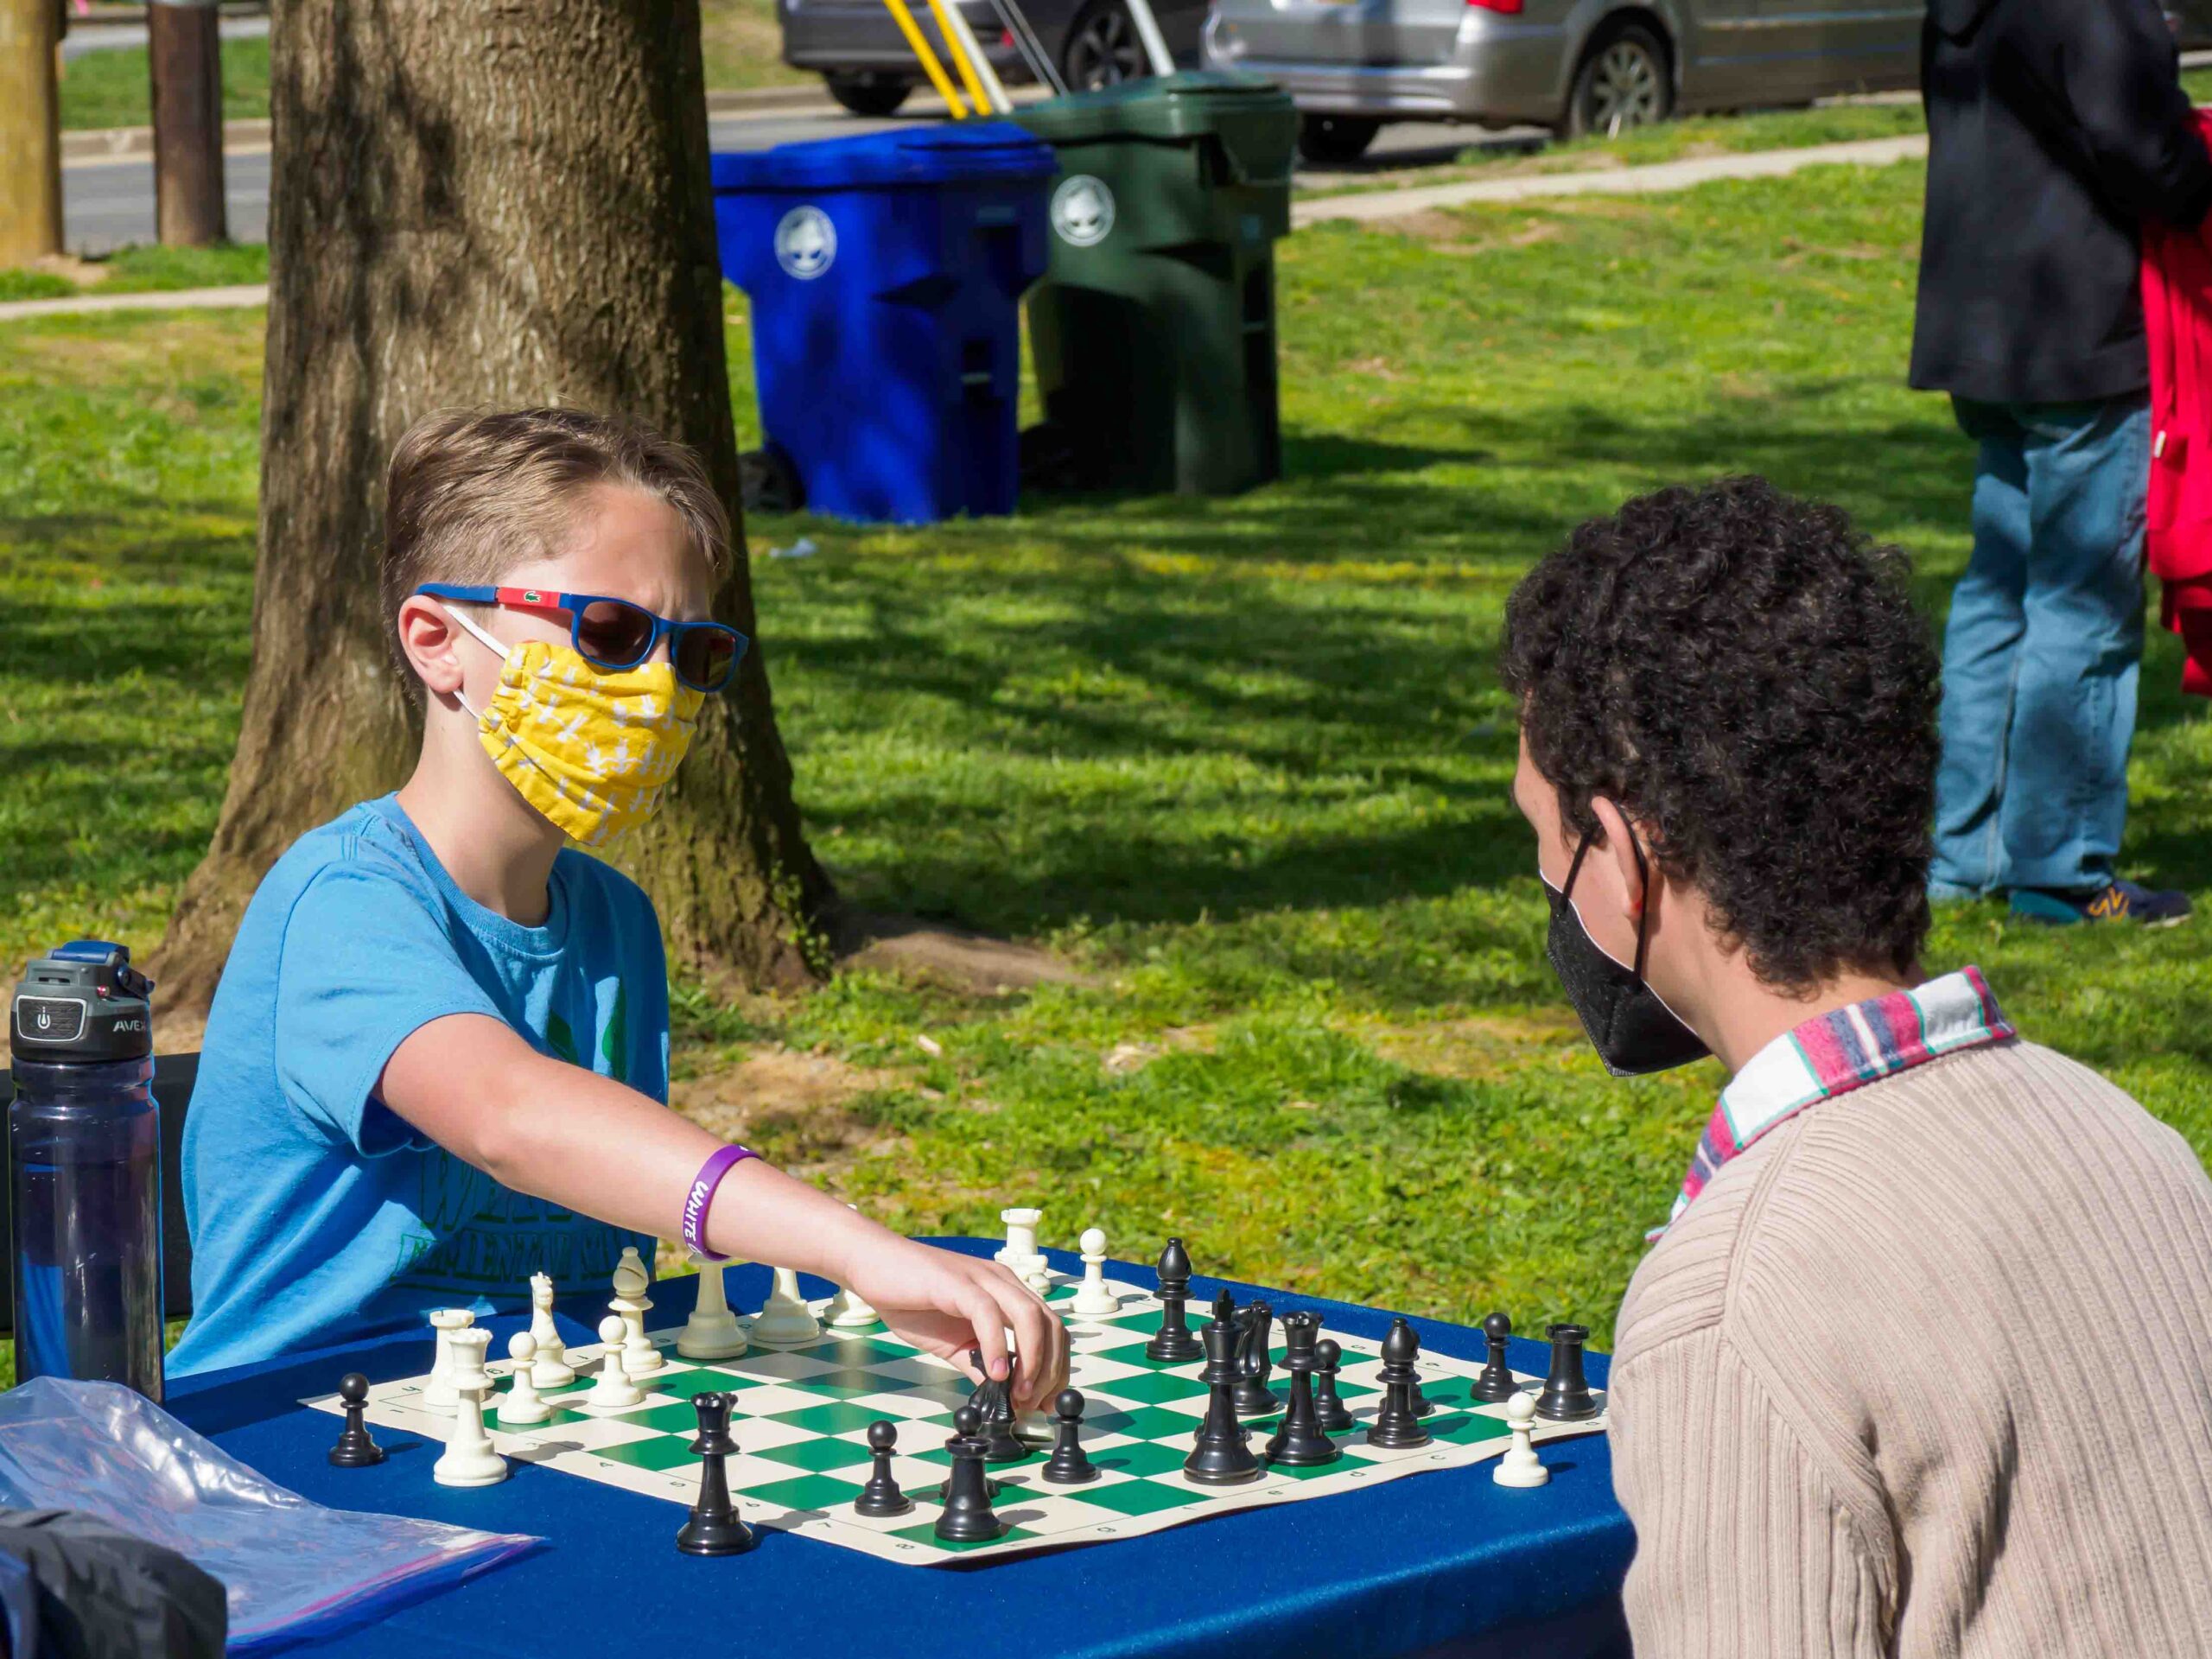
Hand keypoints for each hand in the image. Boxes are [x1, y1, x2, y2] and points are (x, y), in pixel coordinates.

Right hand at [842, 1239, 1069, 1410]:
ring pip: (1030, 1317)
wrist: (871, 1267)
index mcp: (1007, 1294)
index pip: (1052, 1330)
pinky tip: (995, 1373)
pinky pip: (988, 1313)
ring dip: (1033, 1361)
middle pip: (1051, 1325)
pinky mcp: (958, 1283)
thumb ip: (980, 1365)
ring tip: (1019, 1395)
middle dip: (1051, 1370)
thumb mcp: (954, 1344)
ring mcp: (983, 1279)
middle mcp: (1003, 1282)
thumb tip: (1004, 1397)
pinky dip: (998, 1345)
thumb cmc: (912, 1302)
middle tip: (1033, 1405)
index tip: (1044, 1404)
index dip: (1056, 1369)